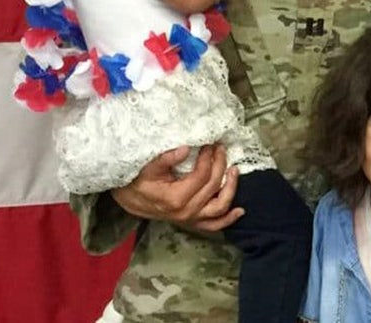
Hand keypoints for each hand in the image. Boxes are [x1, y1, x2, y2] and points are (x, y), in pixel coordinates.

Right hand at [109, 144, 242, 232]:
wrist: (131, 200)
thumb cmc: (138, 182)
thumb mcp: (148, 168)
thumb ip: (166, 159)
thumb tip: (186, 148)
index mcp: (176, 198)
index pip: (202, 176)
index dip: (208, 158)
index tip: (209, 145)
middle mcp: (186, 211)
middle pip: (213, 186)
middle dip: (219, 164)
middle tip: (220, 149)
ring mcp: (191, 218)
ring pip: (220, 206)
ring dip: (231, 188)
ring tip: (234, 170)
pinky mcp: (193, 222)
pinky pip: (214, 225)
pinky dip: (228, 219)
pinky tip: (240, 211)